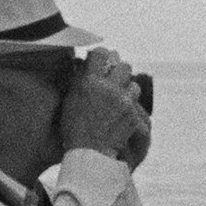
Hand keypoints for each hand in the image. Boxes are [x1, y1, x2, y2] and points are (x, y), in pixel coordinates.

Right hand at [62, 49, 146, 165]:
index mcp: (90, 82)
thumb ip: (78, 79)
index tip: (100, 60)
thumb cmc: (74, 127)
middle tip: (112, 79)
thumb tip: (83, 63)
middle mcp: (108, 88)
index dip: (101, 55)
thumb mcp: (70, 100)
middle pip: (124, 65)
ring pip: (133, 83)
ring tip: (118, 97)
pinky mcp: (132, 114)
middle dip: (119, 71)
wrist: (89, 153)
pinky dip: (130, 103)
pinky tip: (121, 111)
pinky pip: (135, 101)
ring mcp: (123, 101)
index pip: (101, 53)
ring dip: (127, 88)